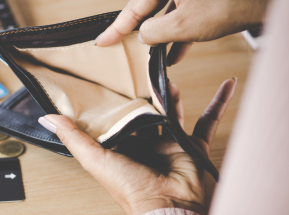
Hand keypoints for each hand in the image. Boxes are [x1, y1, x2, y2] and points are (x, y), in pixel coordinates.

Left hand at [38, 78, 235, 214]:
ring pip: (171, 113)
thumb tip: (47, 117)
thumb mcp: (94, 159)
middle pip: (144, 114)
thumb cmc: (130, 188)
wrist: (168, 207)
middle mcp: (144, 146)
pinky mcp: (192, 146)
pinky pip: (207, 121)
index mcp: (120, 148)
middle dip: (142, 95)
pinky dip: (218, 104)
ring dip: (170, 94)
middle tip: (139, 71)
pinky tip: (226, 85)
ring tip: (166, 73)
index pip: (115, 119)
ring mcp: (169, 145)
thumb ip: (73, 137)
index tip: (109, 80)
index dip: (113, 101)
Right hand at [96, 0, 268, 64]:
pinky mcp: (201, 0)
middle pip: (148, 9)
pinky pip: (182, 16)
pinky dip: (178, 34)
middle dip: (139, 31)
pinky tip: (176, 54)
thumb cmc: (229, 4)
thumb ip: (154, 32)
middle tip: (120, 46)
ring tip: (154, 56)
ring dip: (161, 36)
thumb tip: (143, 35)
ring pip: (166, 14)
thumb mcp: (182, 25)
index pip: (133, 8)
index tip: (102, 41)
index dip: (115, 29)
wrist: (264, 2)